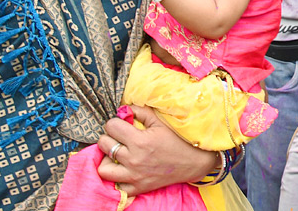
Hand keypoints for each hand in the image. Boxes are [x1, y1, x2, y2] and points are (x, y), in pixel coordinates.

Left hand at [97, 106, 216, 194]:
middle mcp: (133, 159)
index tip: (121, 123)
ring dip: (107, 159)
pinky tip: (122, 169)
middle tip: (117, 136)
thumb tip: (123, 109)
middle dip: (109, 137)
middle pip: (104, 145)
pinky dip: (116, 178)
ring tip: (116, 153)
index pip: (111, 127)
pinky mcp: (137, 188)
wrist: (193, 162)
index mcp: (139, 141)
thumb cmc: (177, 139)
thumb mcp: (160, 121)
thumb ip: (140, 112)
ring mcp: (134, 176)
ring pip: (103, 169)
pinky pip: (116, 187)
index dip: (115, 122)